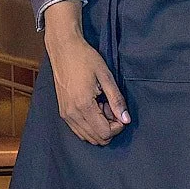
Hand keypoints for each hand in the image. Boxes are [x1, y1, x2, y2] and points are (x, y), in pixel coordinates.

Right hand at [44, 0, 130, 145]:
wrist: (64, 49)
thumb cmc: (85, 59)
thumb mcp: (106, 76)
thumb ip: (117, 100)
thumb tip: (126, 119)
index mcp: (84, 105)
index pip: (105, 133)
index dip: (117, 126)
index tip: (119, 111)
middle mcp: (72, 114)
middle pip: (96, 138)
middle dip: (109, 127)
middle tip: (111, 107)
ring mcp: (65, 114)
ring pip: (87, 137)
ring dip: (99, 127)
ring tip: (102, 106)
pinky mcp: (63, 112)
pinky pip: (78, 130)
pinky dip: (89, 125)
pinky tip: (93, 107)